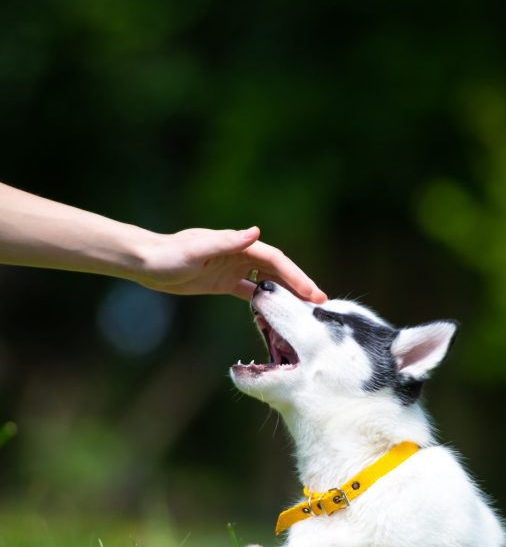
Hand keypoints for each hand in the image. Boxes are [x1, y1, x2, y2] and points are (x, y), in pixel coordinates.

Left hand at [133, 226, 326, 302]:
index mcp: (238, 244)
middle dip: (298, 286)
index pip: (275, 260)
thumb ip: (226, 242)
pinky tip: (272, 315)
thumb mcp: (197, 249)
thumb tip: (255, 232)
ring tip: (302, 311)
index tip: (312, 293)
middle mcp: (238, 254)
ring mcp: (231, 268)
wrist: (145, 262)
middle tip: (320, 305)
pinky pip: (249, 292)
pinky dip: (262, 301)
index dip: (296, 275)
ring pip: (266, 281)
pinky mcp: (222, 282)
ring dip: (285, 294)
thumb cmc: (168, 254)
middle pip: (277, 270)